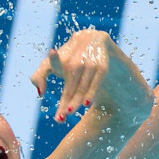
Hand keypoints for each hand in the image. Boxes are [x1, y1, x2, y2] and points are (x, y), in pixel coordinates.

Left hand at [31, 29, 151, 123]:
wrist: (119, 67)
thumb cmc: (85, 71)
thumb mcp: (64, 74)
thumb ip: (43, 77)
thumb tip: (39, 92)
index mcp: (67, 47)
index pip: (49, 65)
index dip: (42, 77)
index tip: (41, 92)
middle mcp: (79, 41)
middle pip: (68, 74)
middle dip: (66, 96)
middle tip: (61, 116)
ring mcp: (93, 45)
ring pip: (82, 75)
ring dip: (77, 96)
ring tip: (70, 112)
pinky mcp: (107, 51)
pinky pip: (98, 74)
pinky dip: (92, 89)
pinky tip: (87, 103)